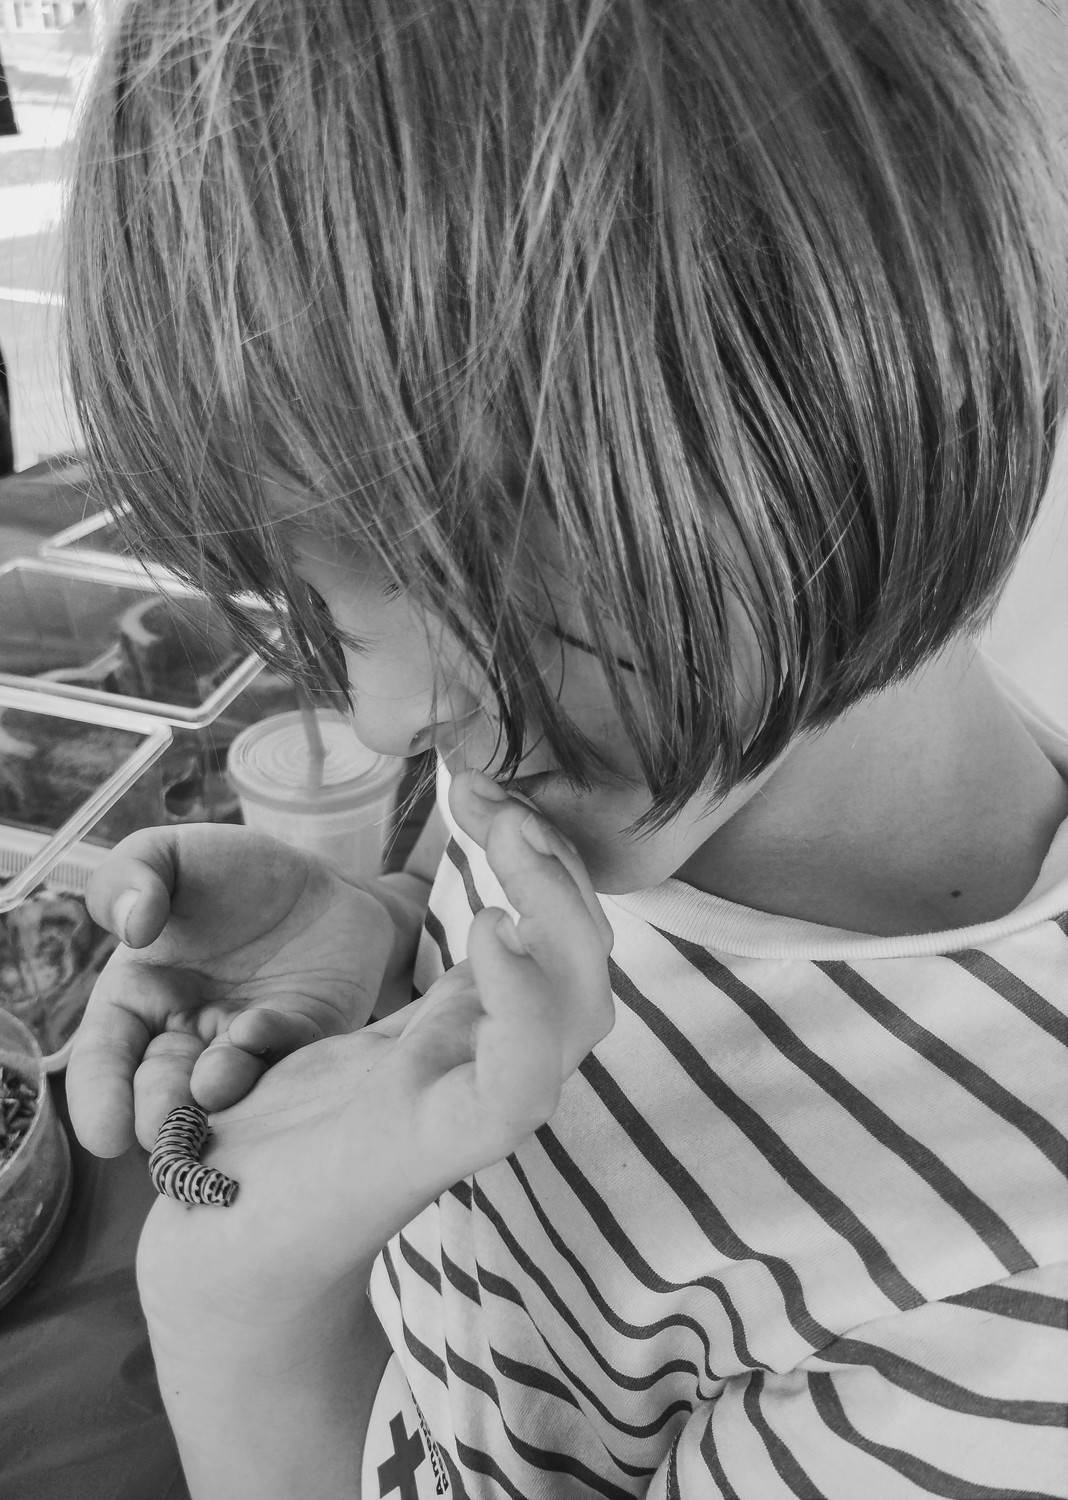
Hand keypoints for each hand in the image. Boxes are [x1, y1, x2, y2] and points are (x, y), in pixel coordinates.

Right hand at [67, 824, 402, 1155]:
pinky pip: (288, 1053)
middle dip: (158, 1114)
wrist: (320, 875)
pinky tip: (256, 1028)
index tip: (106, 1132)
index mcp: (137, 1000)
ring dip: (216, 1093)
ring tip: (211, 1084)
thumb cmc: (230, 872)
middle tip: (160, 1124)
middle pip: (160, 1093)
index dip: (100, 1097)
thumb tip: (132, 926)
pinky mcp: (305, 1038)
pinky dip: (270, 1048)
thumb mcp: (169, 854)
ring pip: (225, 1088)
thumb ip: (130, 874)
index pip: (105, 1059)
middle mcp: (188, 1036)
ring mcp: (248, 1045)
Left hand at [135, 772, 614, 1333]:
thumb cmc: (277, 1129)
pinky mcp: (441, 1148)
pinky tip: (493, 935)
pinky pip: (518, 1081)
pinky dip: (526, 1003)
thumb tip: (460, 919)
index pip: (560, 943)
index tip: (487, 795)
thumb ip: (425, 989)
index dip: (546, 863)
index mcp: (479, 1038)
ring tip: (512, 838)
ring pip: (579, 1012)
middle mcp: (494, 1067)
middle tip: (501, 801)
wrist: (215, 1232)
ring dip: (561, 912)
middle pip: (587, 966)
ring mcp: (476, 1109)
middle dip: (561, 869)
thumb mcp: (362, 1031)